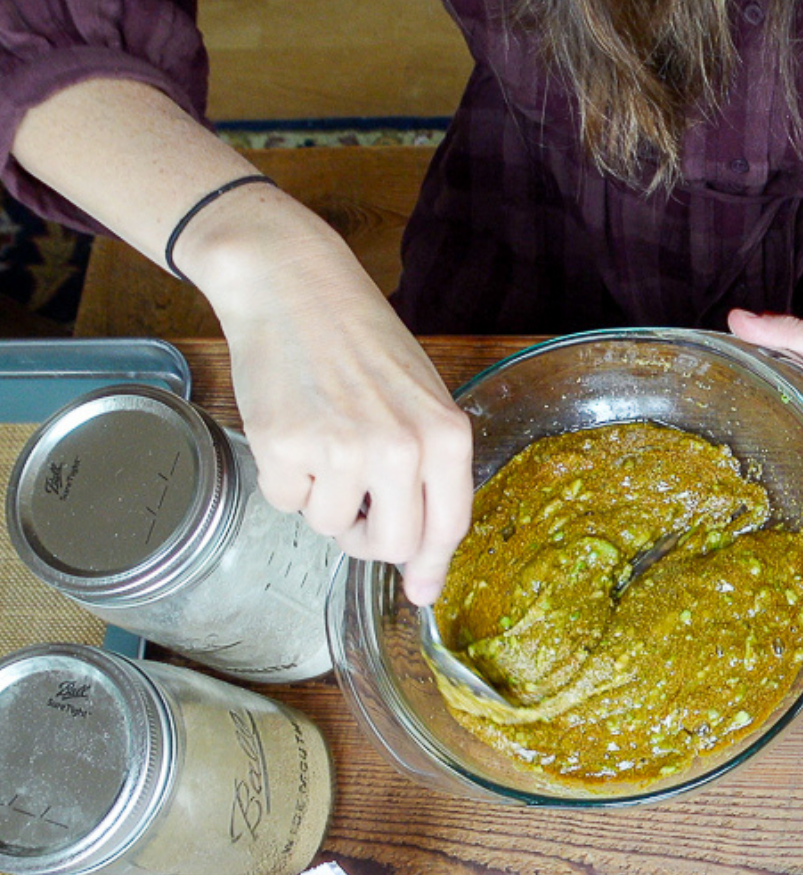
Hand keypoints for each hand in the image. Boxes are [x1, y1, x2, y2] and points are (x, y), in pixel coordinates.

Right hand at [177, 190, 473, 605]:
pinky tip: (289, 428)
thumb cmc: (361, 342)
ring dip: (321, 498)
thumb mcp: (420, 400)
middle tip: (353, 503)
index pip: (447, 529)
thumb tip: (422, 580)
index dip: (430, 566)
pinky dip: (284, 478)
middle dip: (367, 537)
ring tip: (320, 440)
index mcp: (445, 436)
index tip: (419, 590)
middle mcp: (401, 449)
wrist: (293, 283)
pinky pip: (286, 503)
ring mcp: (342, 450)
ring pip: (330, 527)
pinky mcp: (286, 448)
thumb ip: (431, 480)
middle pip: (389, 545)